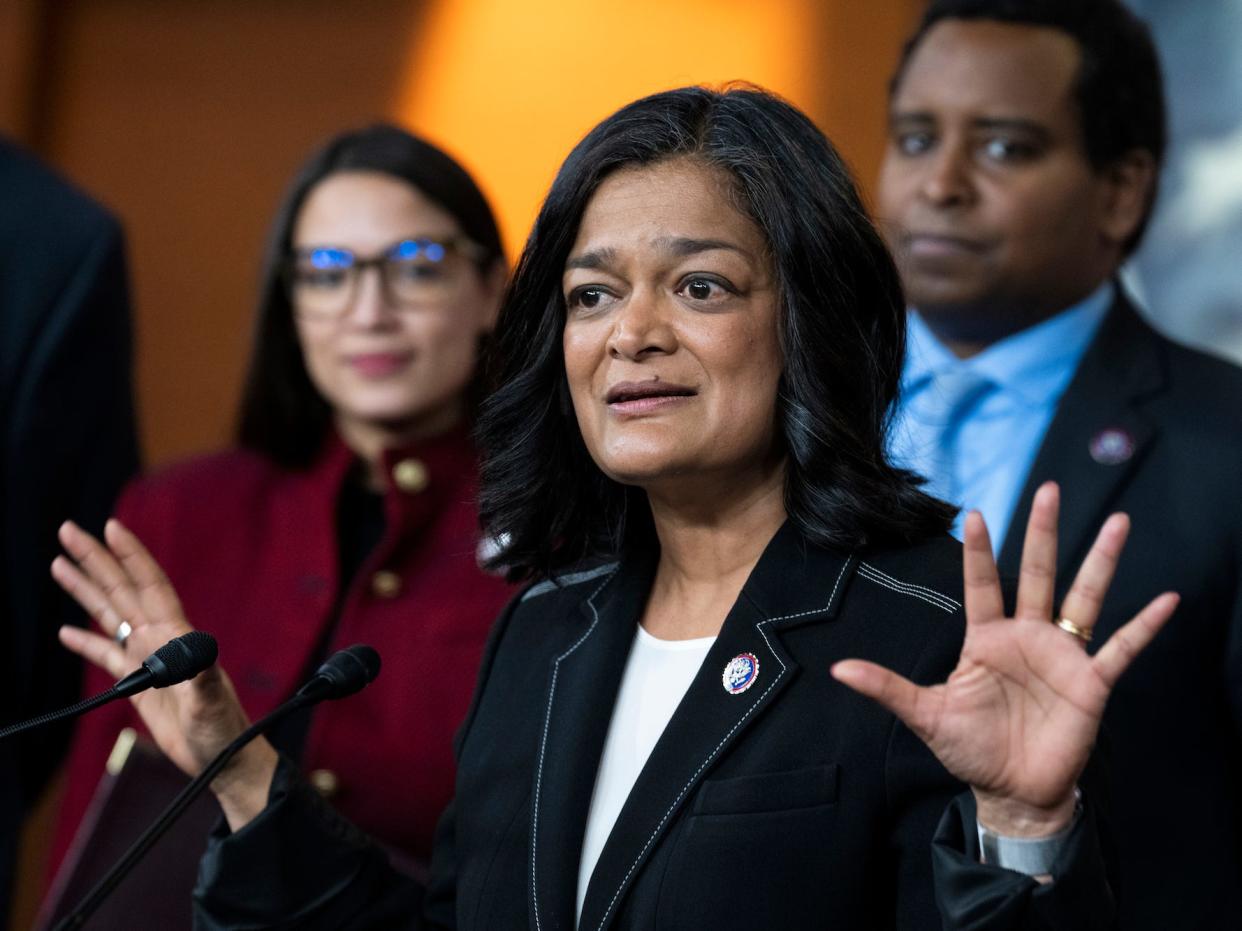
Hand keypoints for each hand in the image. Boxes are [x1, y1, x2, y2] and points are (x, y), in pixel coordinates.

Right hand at [54, 518, 276, 827]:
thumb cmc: (224, 730)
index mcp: (177, 636)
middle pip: (122, 591)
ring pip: (110, 616)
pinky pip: (108, 657)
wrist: (226, 759)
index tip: (111, 527)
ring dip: (86, 590)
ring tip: (59, 565)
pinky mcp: (141, 686)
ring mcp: (150, 661)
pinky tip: (66, 631)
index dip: (131, 555)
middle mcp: (162, 641)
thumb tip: (193, 646)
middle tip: (68, 530)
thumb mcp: (211, 701)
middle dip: (96, 560)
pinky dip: (87, 642)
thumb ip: (201, 674)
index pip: (149, 585)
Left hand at [832, 482, 1177, 836]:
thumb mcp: (926, 715)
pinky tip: (1165, 600)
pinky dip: (1143, 626)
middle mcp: (1027, 637)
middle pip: (1038, 574)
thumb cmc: (971, 749)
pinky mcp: (1091, 683)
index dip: (980, 552)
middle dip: (1043, 533)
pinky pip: (1122, 648)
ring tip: (1120, 522)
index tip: (976, 513)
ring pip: (1084, 597)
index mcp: (987, 639)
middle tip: (1049, 489)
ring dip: (1101, 561)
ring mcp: (1062, 656)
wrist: (1012, 791)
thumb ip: (887, 688)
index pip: (982, 584)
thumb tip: (838, 668)